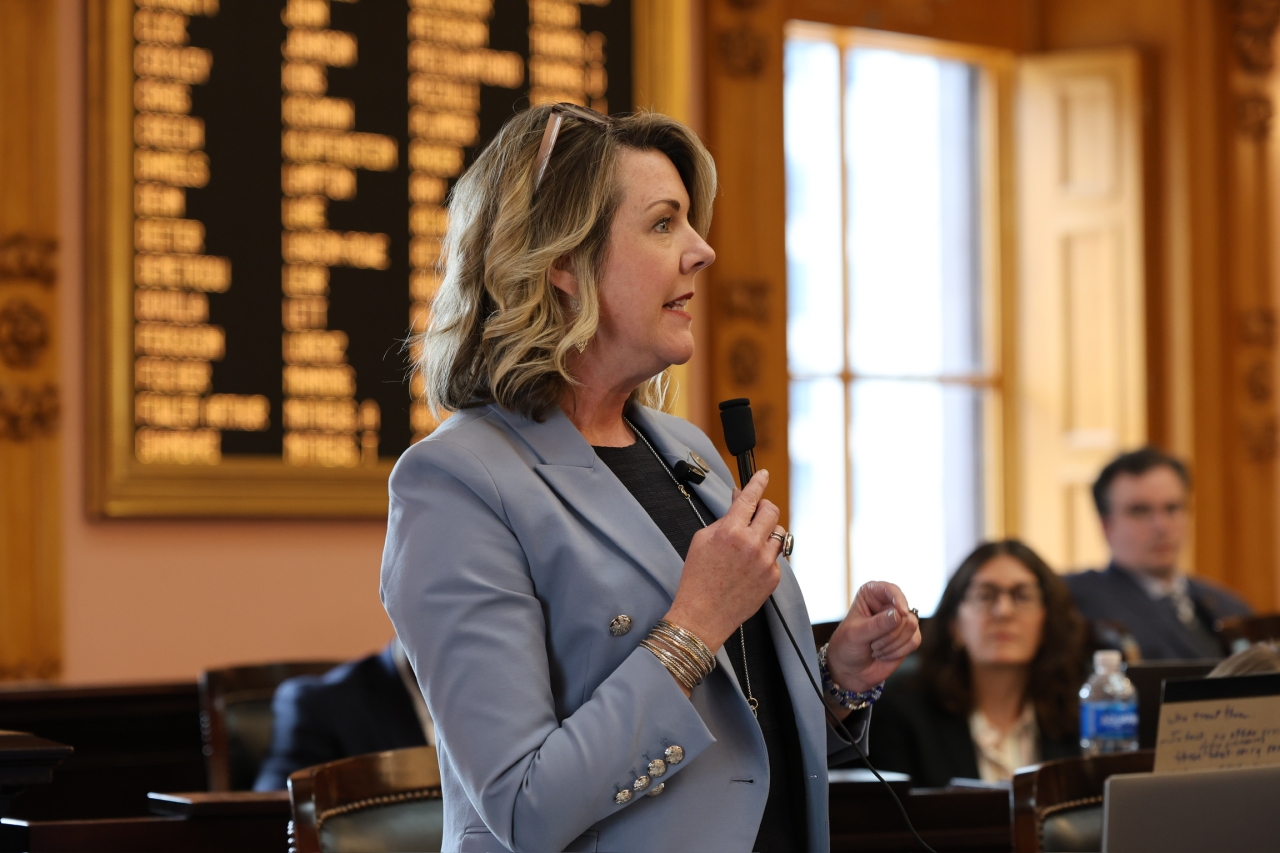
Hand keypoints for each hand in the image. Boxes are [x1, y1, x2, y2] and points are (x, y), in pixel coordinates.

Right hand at [664, 469, 782, 652]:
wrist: (703, 615)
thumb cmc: (697, 578)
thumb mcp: (702, 540)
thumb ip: (723, 518)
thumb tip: (738, 501)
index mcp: (730, 531)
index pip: (751, 497)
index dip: (758, 482)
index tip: (763, 475)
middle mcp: (752, 544)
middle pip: (771, 510)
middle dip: (764, 507)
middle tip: (755, 511)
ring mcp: (765, 562)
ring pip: (778, 533)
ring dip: (766, 532)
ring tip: (750, 544)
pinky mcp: (773, 578)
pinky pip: (777, 556)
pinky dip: (766, 555)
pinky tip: (750, 566)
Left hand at [825, 581, 920, 694]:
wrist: (849, 669)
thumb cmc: (847, 646)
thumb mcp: (856, 634)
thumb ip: (877, 624)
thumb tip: (899, 614)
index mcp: (871, 595)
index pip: (891, 589)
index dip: (898, 599)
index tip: (901, 612)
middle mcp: (888, 604)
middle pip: (905, 613)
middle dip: (889, 634)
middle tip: (872, 644)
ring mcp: (900, 621)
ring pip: (912, 626)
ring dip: (893, 643)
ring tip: (875, 649)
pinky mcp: (908, 637)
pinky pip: (914, 641)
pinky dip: (899, 651)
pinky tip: (884, 654)